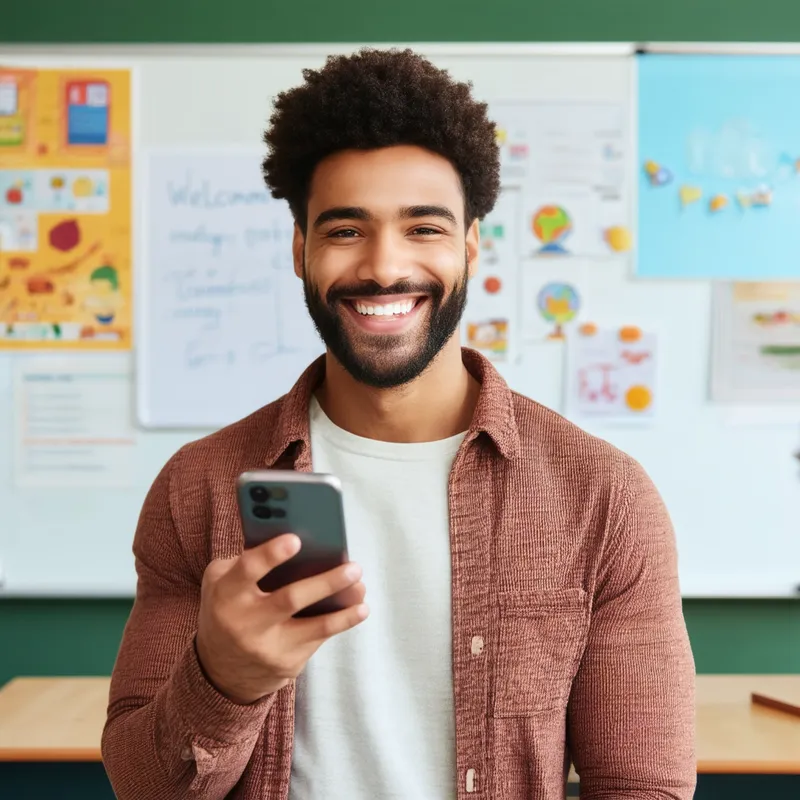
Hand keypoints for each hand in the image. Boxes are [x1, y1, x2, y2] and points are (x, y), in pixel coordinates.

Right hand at [195, 534, 367, 703]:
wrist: (220, 669)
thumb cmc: (228, 608)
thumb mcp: (221, 581)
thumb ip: (246, 560)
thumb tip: (296, 541)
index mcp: (227, 594)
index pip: (248, 571)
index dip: (271, 555)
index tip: (296, 539)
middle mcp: (246, 623)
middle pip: (290, 599)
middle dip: (325, 583)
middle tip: (353, 567)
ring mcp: (267, 647)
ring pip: (314, 627)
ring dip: (344, 610)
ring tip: (362, 591)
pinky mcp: (286, 664)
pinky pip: (318, 640)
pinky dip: (340, 622)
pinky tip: (357, 610)